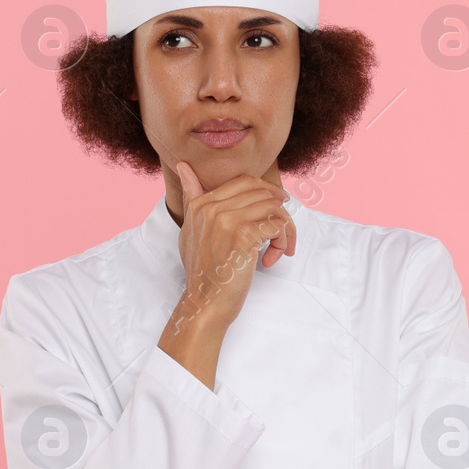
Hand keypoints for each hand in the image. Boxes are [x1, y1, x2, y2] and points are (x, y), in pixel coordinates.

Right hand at [173, 161, 294, 330]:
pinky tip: (272, 258)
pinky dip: (283, 241)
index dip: (267, 191)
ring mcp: (227, 221)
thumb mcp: (190, 230)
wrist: (205, 303)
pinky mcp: (243, 237)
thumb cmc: (203, 272)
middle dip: (279, 210)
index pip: (244, 182)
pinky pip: (277, 225)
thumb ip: (192, 198)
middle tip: (283, 229)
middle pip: (262, 192)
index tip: (279, 205)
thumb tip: (183, 166)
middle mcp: (212, 208)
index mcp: (200, 204)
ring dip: (284, 229)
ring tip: (278, 249)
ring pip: (274, 208)